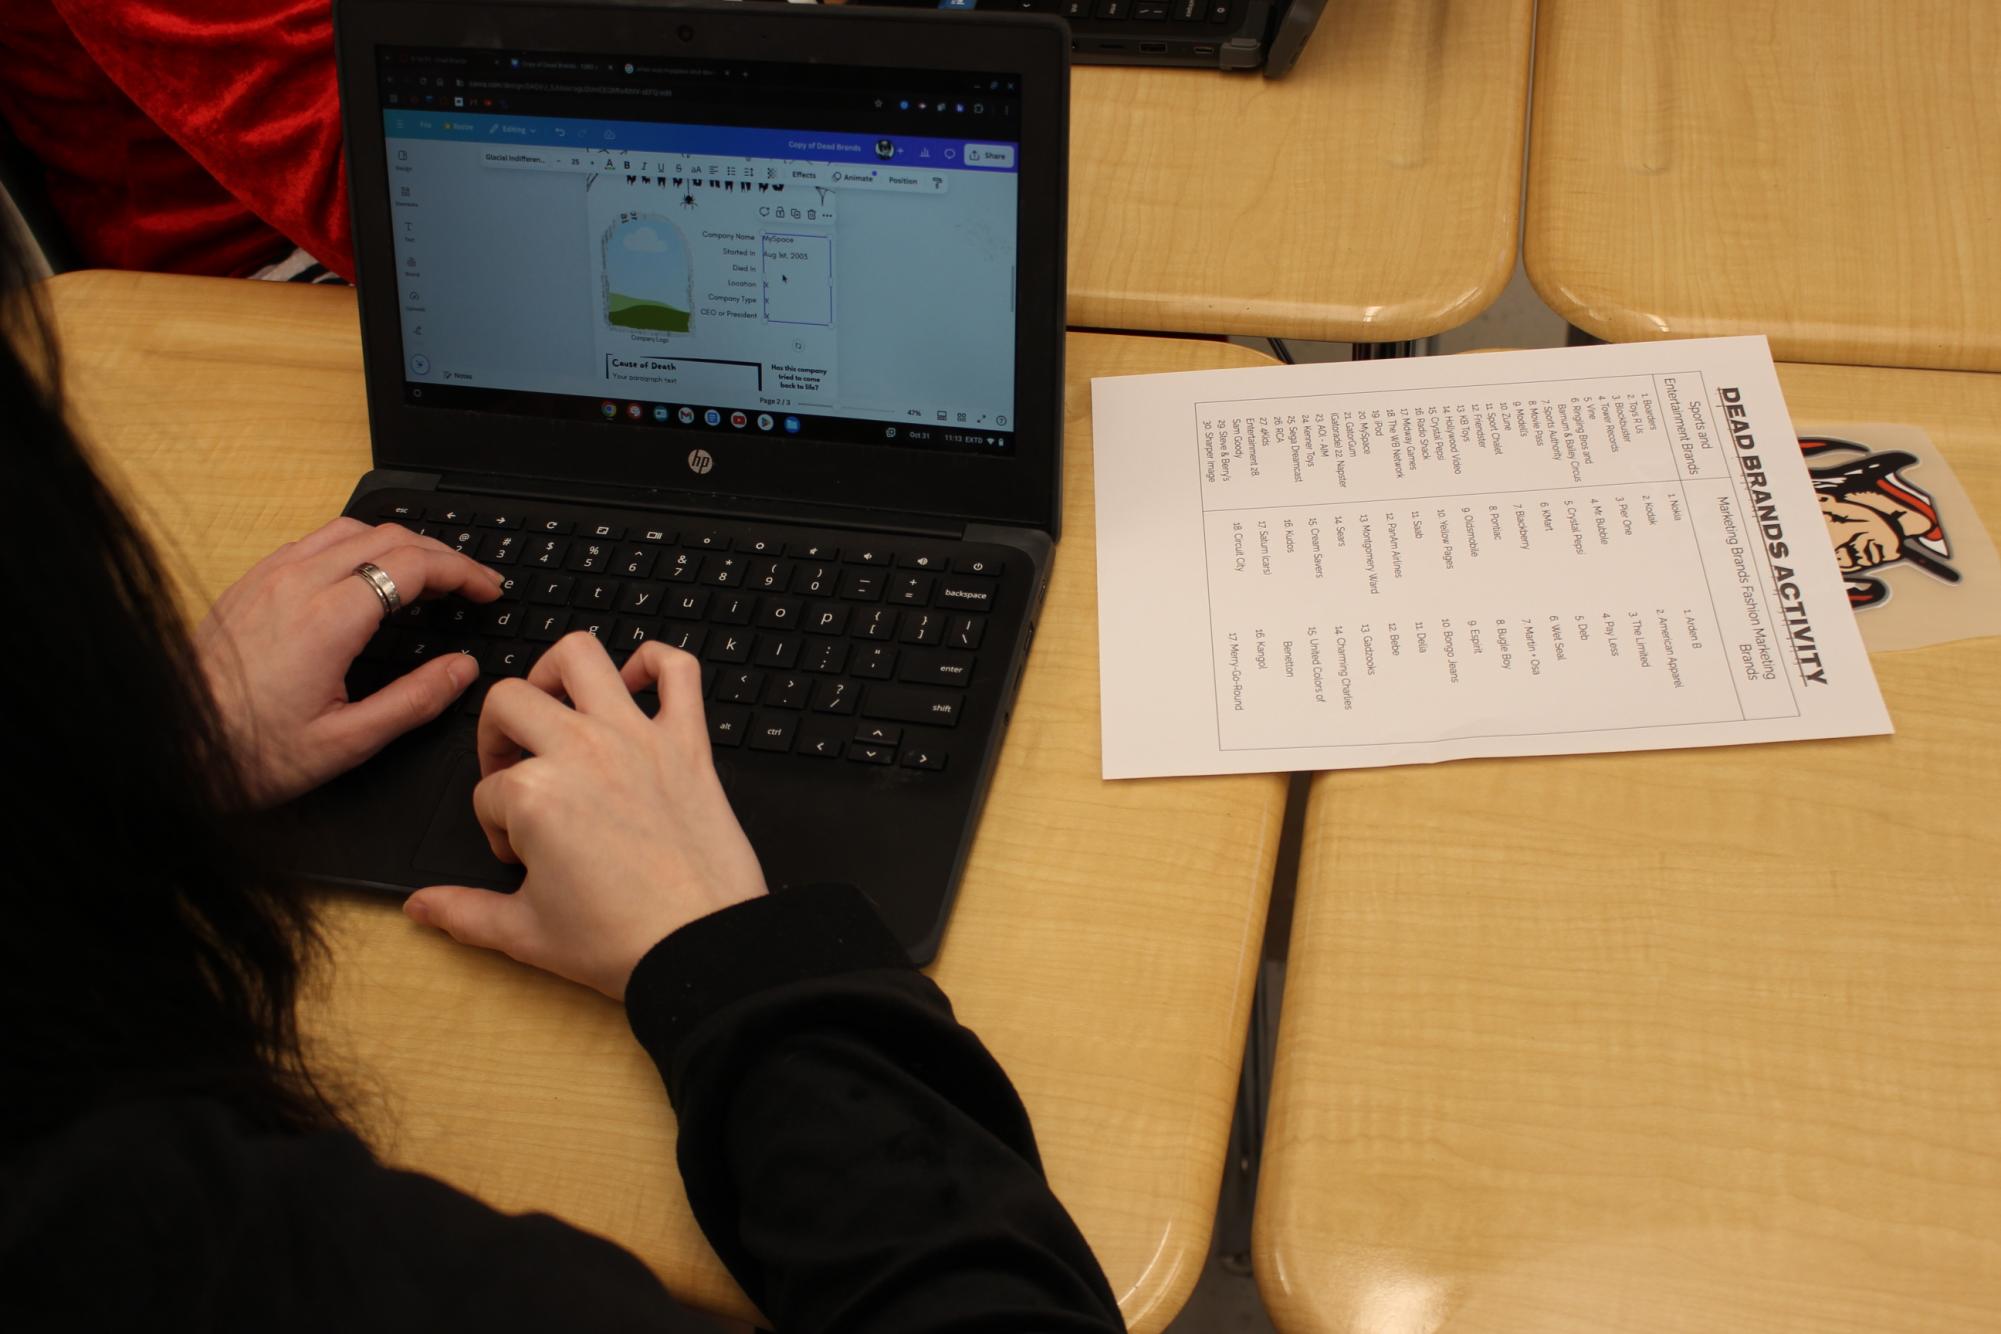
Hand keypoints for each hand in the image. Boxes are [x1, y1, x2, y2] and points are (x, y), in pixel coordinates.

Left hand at [198, 517, 503, 805]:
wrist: (168, 747)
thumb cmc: (247, 753)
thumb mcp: (345, 742)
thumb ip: (413, 701)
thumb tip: (462, 669)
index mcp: (328, 621)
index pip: (414, 566)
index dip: (464, 573)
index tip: (488, 591)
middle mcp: (297, 584)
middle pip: (389, 536)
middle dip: (442, 553)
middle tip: (471, 584)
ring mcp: (268, 577)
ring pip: (351, 529)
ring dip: (399, 543)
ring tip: (427, 575)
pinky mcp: (249, 582)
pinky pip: (313, 541)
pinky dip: (356, 546)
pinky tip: (366, 577)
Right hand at [404, 634, 768, 997]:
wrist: (700, 949)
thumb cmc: (621, 942)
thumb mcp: (524, 932)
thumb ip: (463, 911)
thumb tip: (420, 906)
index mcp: (534, 794)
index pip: (487, 791)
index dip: (497, 827)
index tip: (523, 857)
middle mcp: (581, 750)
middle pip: (509, 703)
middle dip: (498, 737)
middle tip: (516, 776)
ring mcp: (637, 738)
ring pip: (580, 655)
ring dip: (554, 674)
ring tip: (555, 710)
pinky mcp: (688, 742)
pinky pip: (678, 670)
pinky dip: (656, 662)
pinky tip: (636, 686)